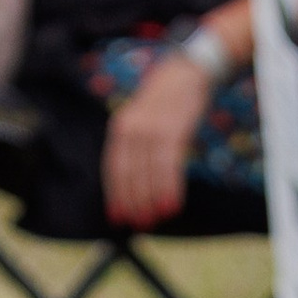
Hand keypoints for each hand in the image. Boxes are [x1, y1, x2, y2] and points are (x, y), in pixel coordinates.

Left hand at [102, 49, 210, 227]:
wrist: (184, 73)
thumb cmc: (163, 104)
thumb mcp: (140, 121)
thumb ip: (135, 147)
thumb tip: (134, 184)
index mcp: (120, 127)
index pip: (113, 167)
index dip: (115, 194)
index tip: (117, 217)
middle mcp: (132, 128)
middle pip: (130, 173)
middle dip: (134, 201)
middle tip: (140, 224)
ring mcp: (152, 128)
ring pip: (150, 172)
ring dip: (153, 199)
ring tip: (156, 219)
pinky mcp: (173, 130)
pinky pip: (170, 165)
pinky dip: (170, 187)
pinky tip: (173, 204)